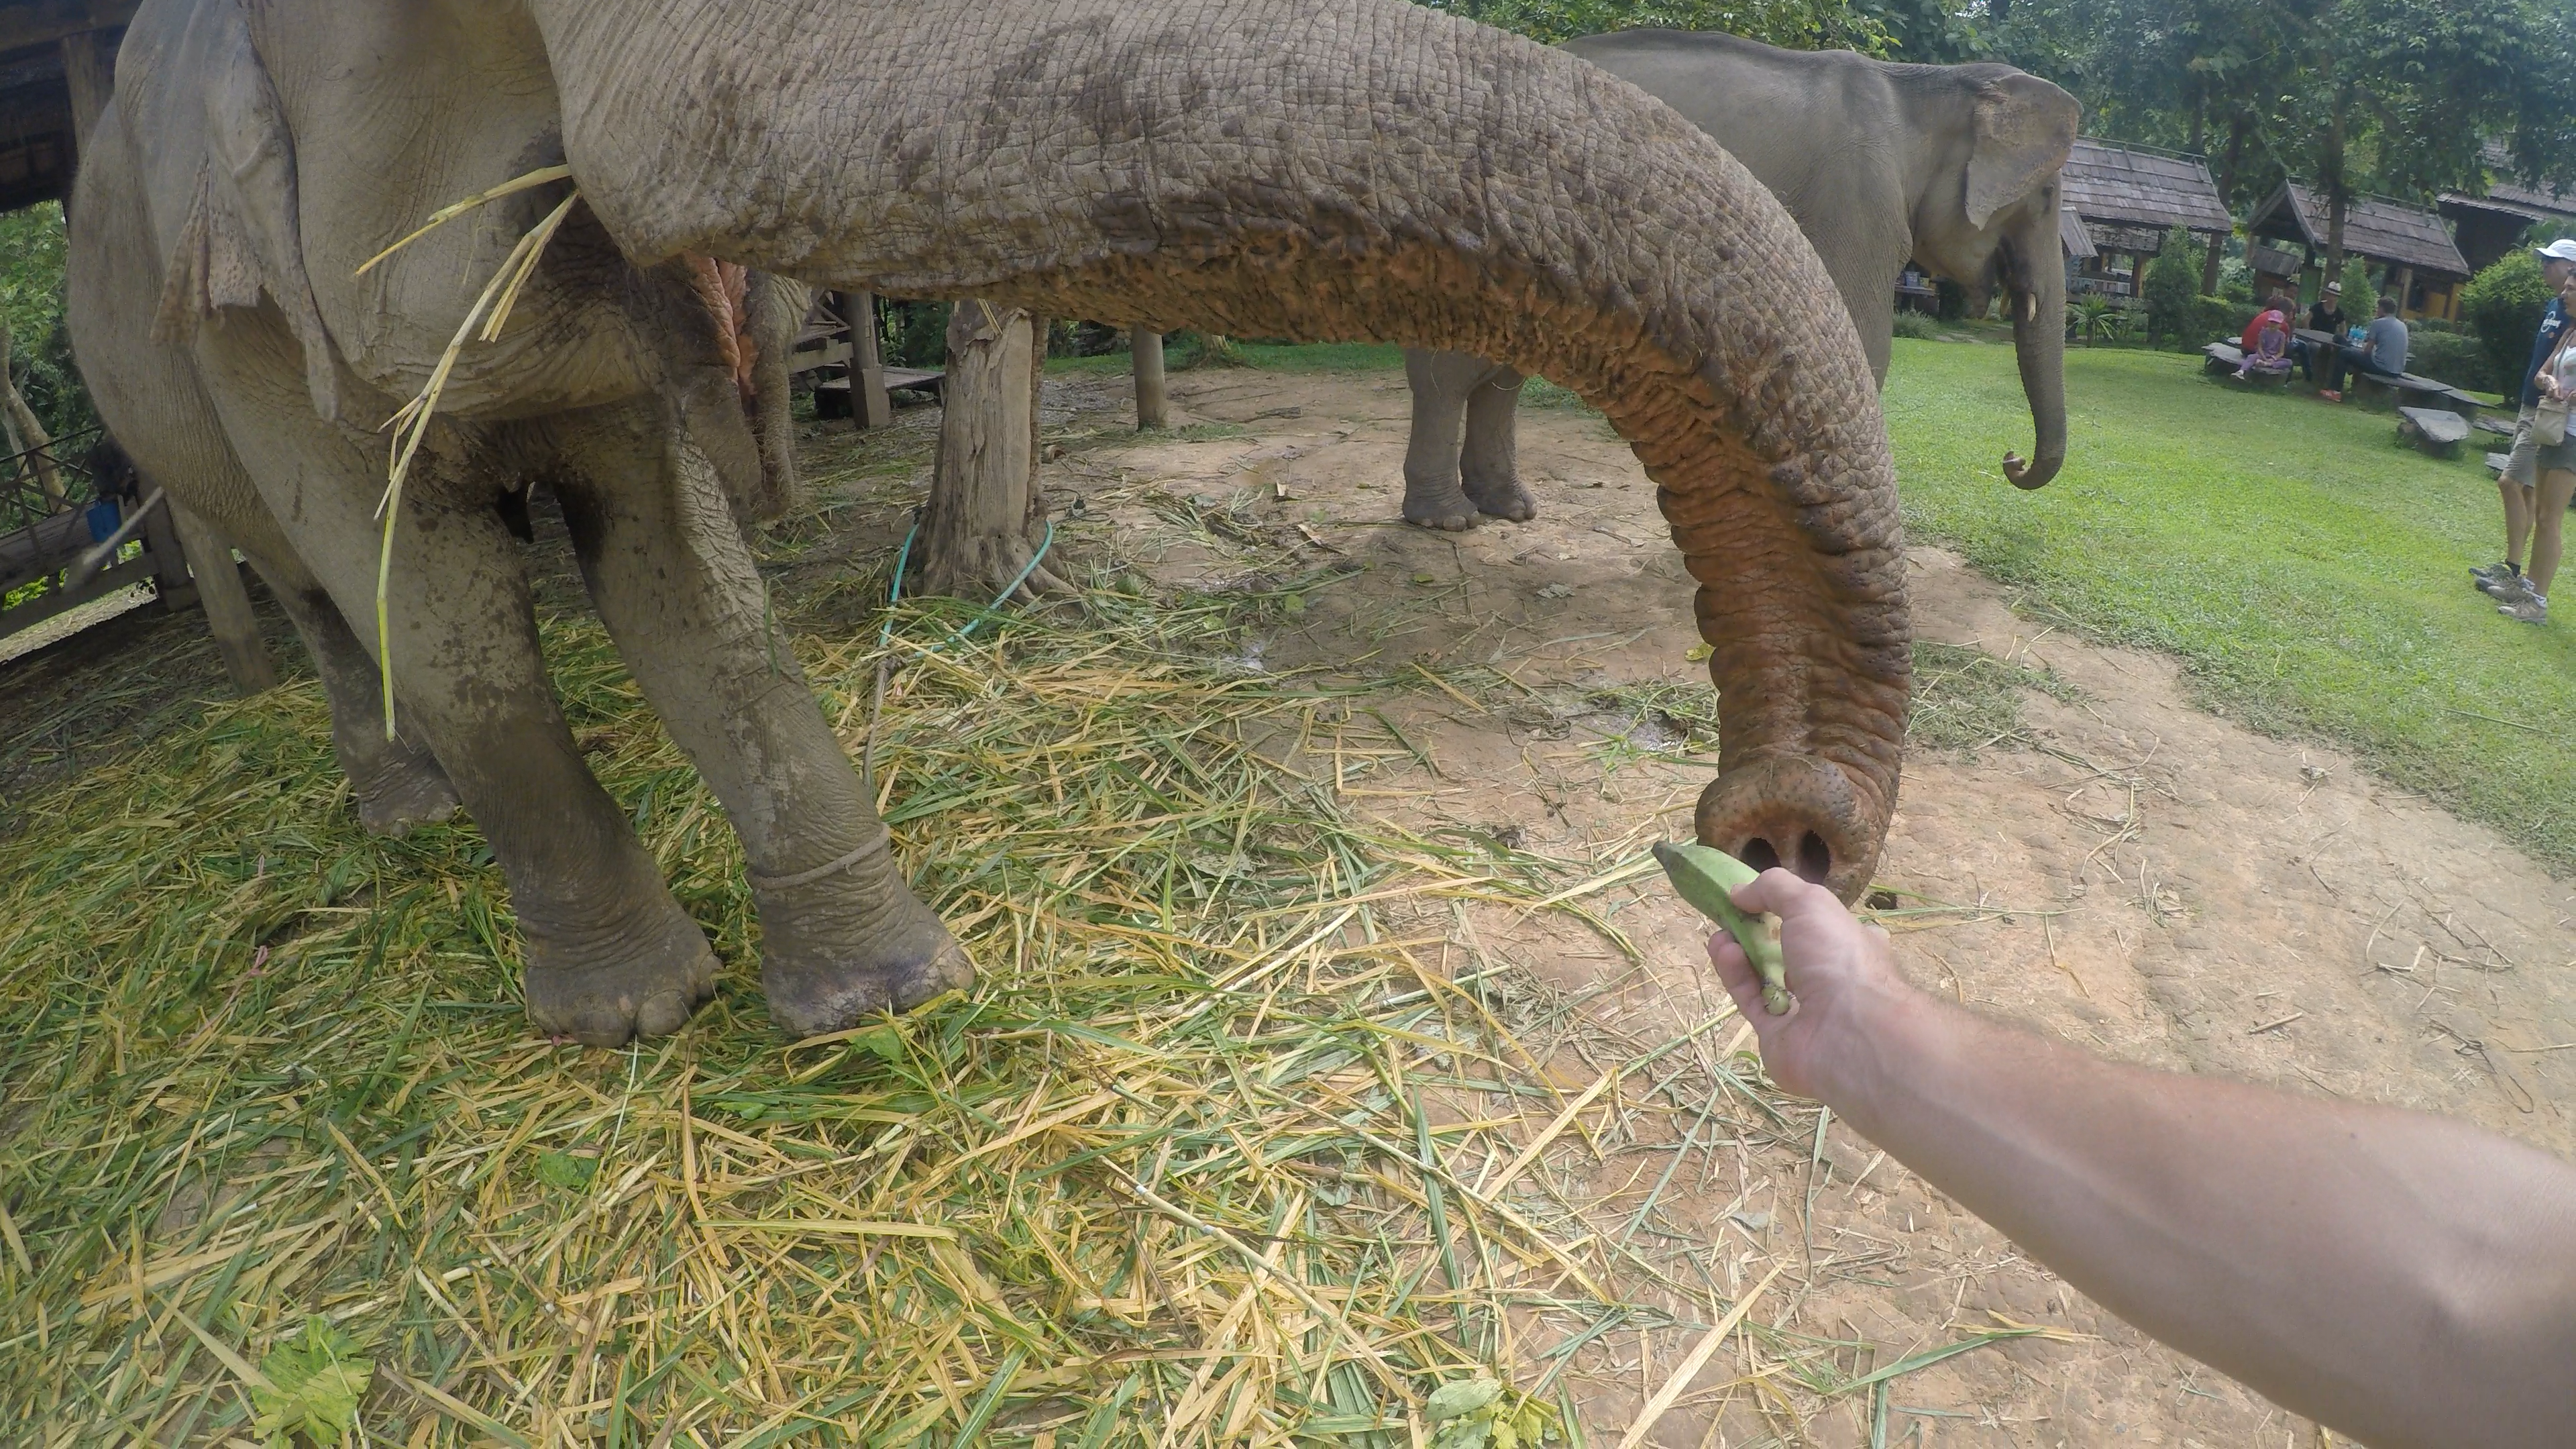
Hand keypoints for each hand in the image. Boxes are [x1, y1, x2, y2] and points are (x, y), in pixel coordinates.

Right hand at [1703, 869, 1915, 1103]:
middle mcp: (1832, 980)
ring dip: (1741, 951)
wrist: (1847, 1033)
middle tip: (1733, 915)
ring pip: (1766, 977)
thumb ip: (1773, 888)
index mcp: (1853, 948)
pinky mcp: (1777, 1036)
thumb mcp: (1810, 902)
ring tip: (1720, 933)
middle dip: (1759, 931)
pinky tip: (1723, 951)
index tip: (1762, 899)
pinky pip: (1752, 1001)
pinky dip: (1736, 975)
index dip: (1795, 910)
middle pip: (1789, 952)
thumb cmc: (1839, 957)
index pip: (1826, 926)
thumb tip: (1739, 892)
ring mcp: (1805, 1011)